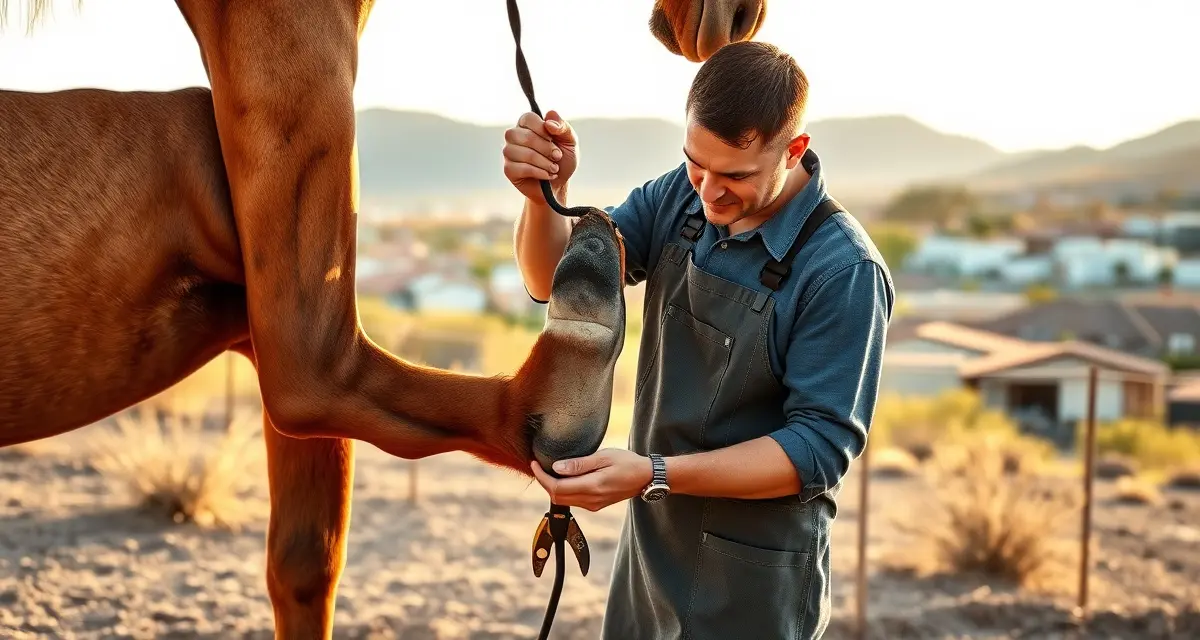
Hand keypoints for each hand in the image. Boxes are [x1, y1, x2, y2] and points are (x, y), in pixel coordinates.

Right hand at [502, 109, 577, 204]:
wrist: (558, 185)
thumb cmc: (563, 160)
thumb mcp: (570, 142)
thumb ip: (563, 127)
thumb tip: (550, 117)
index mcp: (527, 124)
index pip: (528, 118)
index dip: (541, 128)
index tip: (554, 139)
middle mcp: (514, 136)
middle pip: (524, 136)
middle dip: (545, 148)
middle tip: (557, 156)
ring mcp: (509, 152)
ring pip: (522, 153)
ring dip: (543, 162)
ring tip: (554, 168)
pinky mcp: (508, 169)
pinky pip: (520, 168)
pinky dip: (538, 172)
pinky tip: (548, 175)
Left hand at [529, 448, 651, 511]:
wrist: (646, 477)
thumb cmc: (627, 462)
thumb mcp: (603, 457)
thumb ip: (579, 464)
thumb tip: (556, 467)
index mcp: (592, 487)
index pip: (556, 488)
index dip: (542, 477)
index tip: (534, 463)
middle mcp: (591, 500)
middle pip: (556, 497)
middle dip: (544, 482)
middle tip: (538, 466)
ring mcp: (593, 505)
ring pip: (563, 500)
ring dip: (552, 487)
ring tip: (548, 470)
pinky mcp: (596, 505)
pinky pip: (573, 501)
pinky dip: (563, 491)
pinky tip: (564, 478)